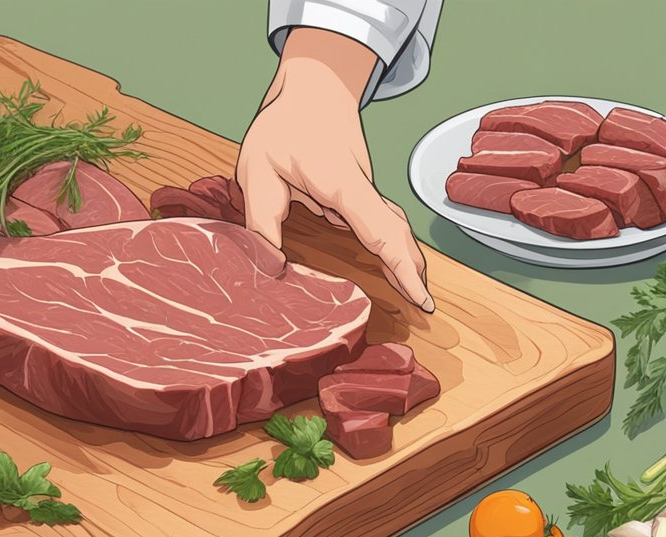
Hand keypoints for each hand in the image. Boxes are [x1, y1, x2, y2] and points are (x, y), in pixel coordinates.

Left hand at [237, 28, 433, 312]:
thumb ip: (262, 221)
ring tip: (412, 291)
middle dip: (412, 269)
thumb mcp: (257, 171)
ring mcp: (365, 186)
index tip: (421, 296)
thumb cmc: (283, 125)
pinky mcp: (360, 186)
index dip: (401, 266)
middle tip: (425, 306)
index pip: (380, 230)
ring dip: (403, 257)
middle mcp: (362, 187)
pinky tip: (390, 262)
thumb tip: (270, 267)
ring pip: (391, 226)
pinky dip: (390, 242)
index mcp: (342, 184)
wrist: (313, 84)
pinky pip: (380, 218)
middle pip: (396, 232)